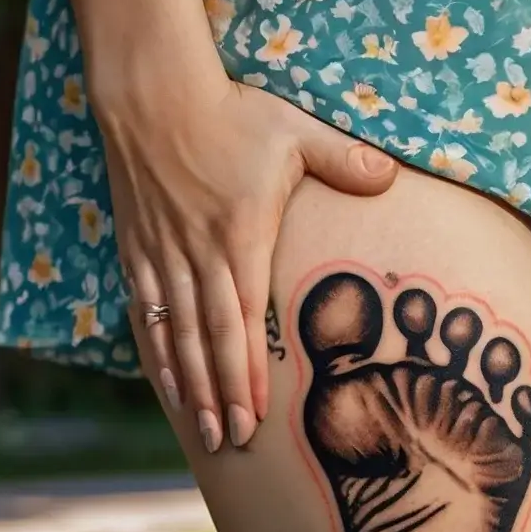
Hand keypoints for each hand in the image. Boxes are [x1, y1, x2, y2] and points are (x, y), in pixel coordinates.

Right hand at [95, 69, 398, 451]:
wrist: (153, 91)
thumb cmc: (231, 112)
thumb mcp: (295, 130)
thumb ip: (345, 159)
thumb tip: (392, 176)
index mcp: (239, 236)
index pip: (246, 318)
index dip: (251, 370)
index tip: (258, 413)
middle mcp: (197, 255)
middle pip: (210, 338)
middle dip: (222, 393)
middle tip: (232, 440)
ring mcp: (163, 255)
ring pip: (175, 334)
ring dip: (189, 384)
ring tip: (202, 428)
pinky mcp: (138, 249)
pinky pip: (145, 311)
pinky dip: (156, 351)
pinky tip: (166, 383)